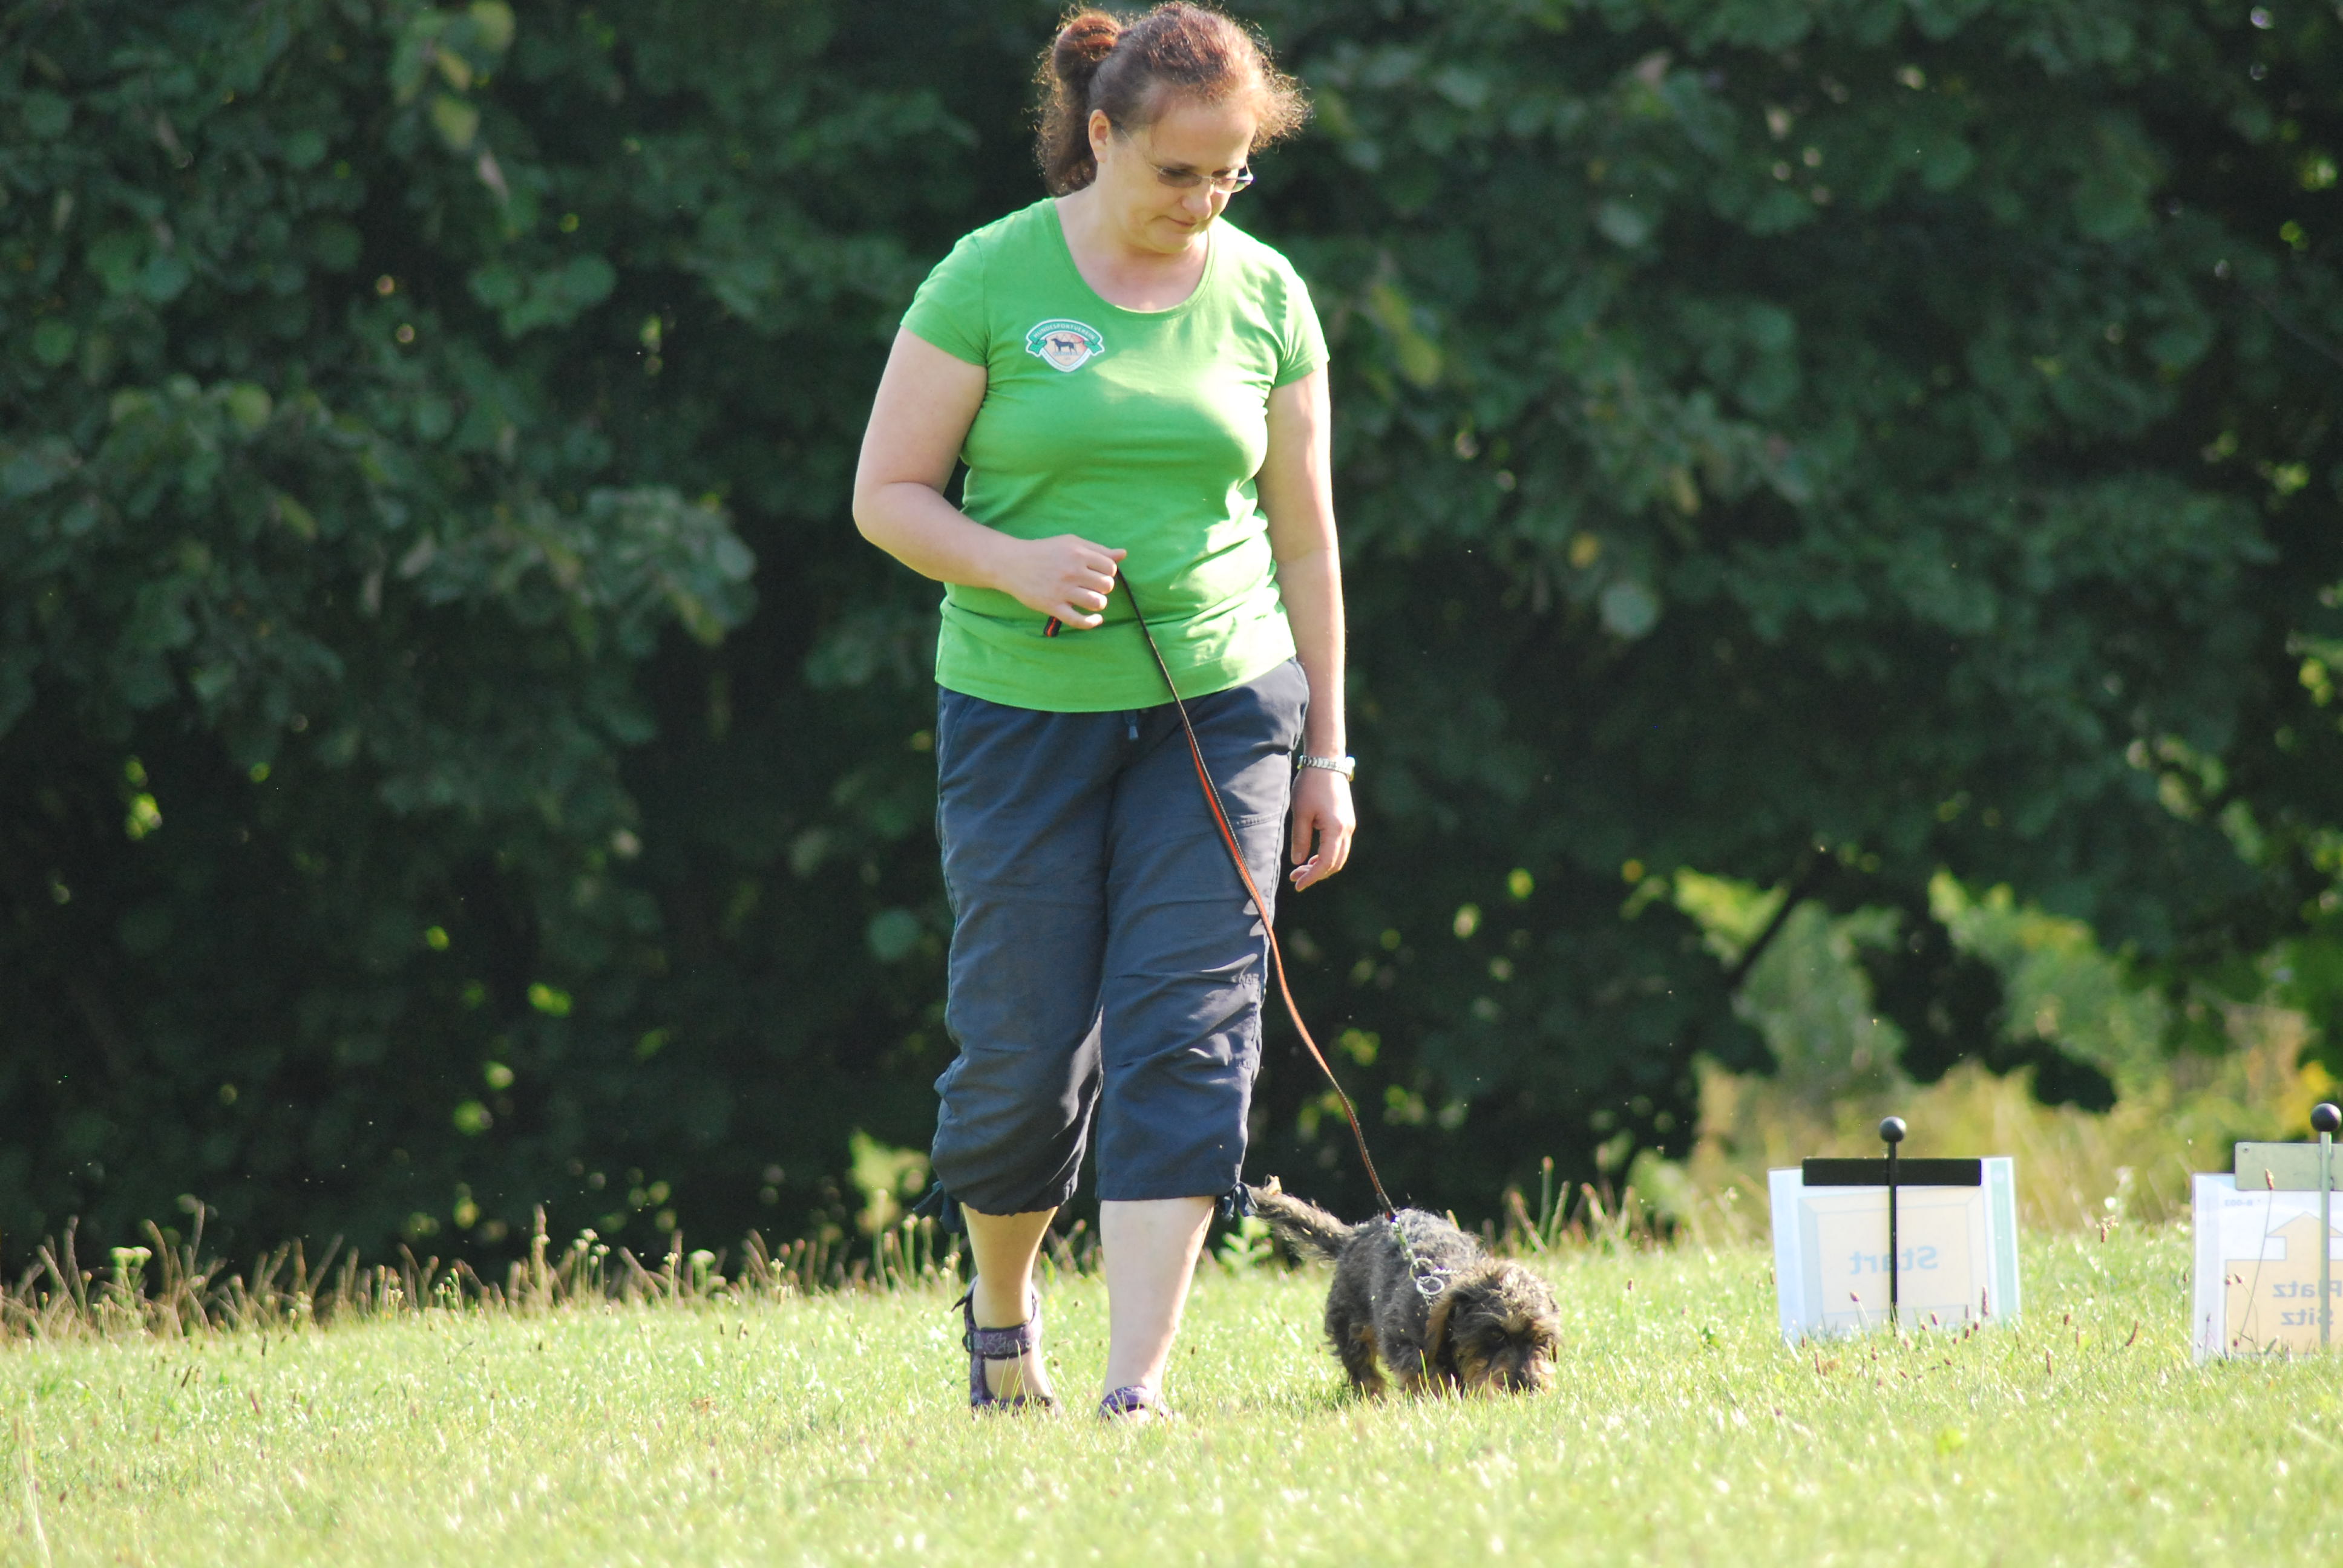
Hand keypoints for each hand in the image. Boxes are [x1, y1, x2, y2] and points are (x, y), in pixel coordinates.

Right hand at [997, 535, 1124, 627]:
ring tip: (1091, 600)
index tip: (1098, 574)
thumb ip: (1098, 549)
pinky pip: (1079, 620)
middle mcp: (1072, 571)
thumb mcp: (1071, 543)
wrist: (1012, 564)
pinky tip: (1094, 619)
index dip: (1108, 573)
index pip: (1110, 568)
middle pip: (1107, 586)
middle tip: (1093, 587)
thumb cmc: (1045, 552)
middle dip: (1104, 588)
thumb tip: (1123, 554)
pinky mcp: (1053, 606)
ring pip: (1096, 603)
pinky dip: (1091, 623)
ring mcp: (1062, 590)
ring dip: (1098, 604)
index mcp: (1078, 553)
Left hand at [1288, 767, 1354, 889]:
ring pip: (1339, 856)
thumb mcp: (1300, 813)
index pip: (1326, 863)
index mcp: (1336, 829)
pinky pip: (1339, 846)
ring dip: (1321, 866)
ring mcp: (1349, 825)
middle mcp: (1347, 829)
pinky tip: (1311, 856)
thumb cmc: (1311, 785)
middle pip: (1335, 863)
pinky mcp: (1346, 821)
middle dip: (1316, 874)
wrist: (1326, 762)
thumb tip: (1298, 862)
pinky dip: (1326, 855)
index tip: (1298, 885)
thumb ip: (1300, 840)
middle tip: (1295, 878)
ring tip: (1300, 869)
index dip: (1312, 877)